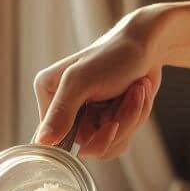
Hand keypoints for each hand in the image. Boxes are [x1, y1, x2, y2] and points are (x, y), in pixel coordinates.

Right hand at [33, 7, 163, 158]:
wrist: (147, 44)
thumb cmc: (114, 55)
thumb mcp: (81, 81)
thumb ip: (61, 111)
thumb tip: (42, 142)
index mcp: (49, 95)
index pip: (60, 142)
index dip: (90, 139)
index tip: (112, 121)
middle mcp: (65, 110)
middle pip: (91, 146)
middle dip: (118, 124)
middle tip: (127, 95)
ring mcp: (88, 118)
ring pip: (110, 144)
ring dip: (132, 118)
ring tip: (135, 89)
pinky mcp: (107, 121)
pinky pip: (121, 139)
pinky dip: (137, 118)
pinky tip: (138, 94)